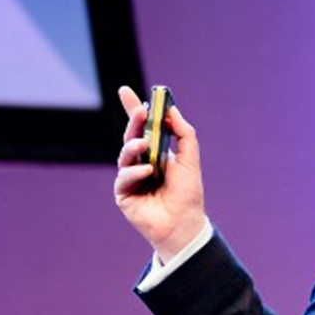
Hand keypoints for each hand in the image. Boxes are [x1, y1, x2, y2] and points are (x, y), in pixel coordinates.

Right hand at [114, 86, 206, 262]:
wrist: (184, 223)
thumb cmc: (187, 193)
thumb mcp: (190, 159)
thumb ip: (184, 133)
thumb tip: (172, 111)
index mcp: (155, 153)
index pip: (142, 127)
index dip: (133, 109)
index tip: (126, 90)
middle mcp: (141, 162)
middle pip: (131, 136)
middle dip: (134, 122)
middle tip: (140, 110)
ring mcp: (131, 178)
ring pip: (125, 154)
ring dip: (133, 145)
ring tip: (144, 144)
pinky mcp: (124, 194)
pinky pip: (124, 177)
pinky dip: (135, 172)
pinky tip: (147, 172)